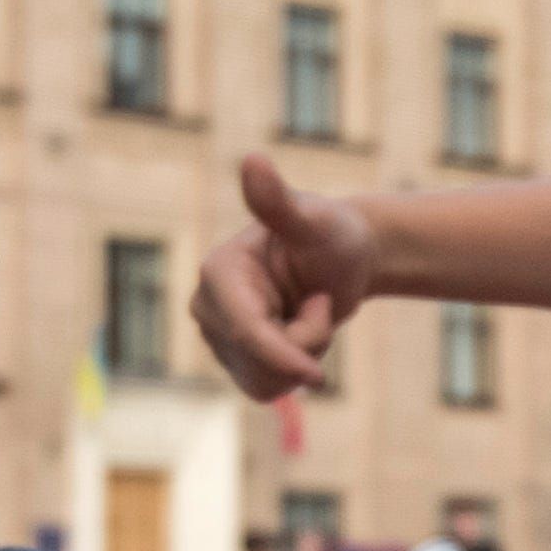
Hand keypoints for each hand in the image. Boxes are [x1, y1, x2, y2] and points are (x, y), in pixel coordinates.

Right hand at [193, 152, 378, 397]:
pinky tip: (299, 337)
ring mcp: (217, 335)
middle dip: (304, 342)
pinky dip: (293, 372)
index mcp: (218, 272)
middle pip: (258, 362)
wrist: (343, 260)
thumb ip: (279, 202)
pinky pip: (265, 390)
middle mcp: (207, 305)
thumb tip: (252, 160)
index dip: (283, 355)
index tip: (318, 374)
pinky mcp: (234, 359)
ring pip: (264, 381)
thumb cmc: (332, 235)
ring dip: (302, 356)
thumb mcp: (314, 220)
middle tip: (318, 301)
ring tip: (308, 314)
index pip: (246, 331)